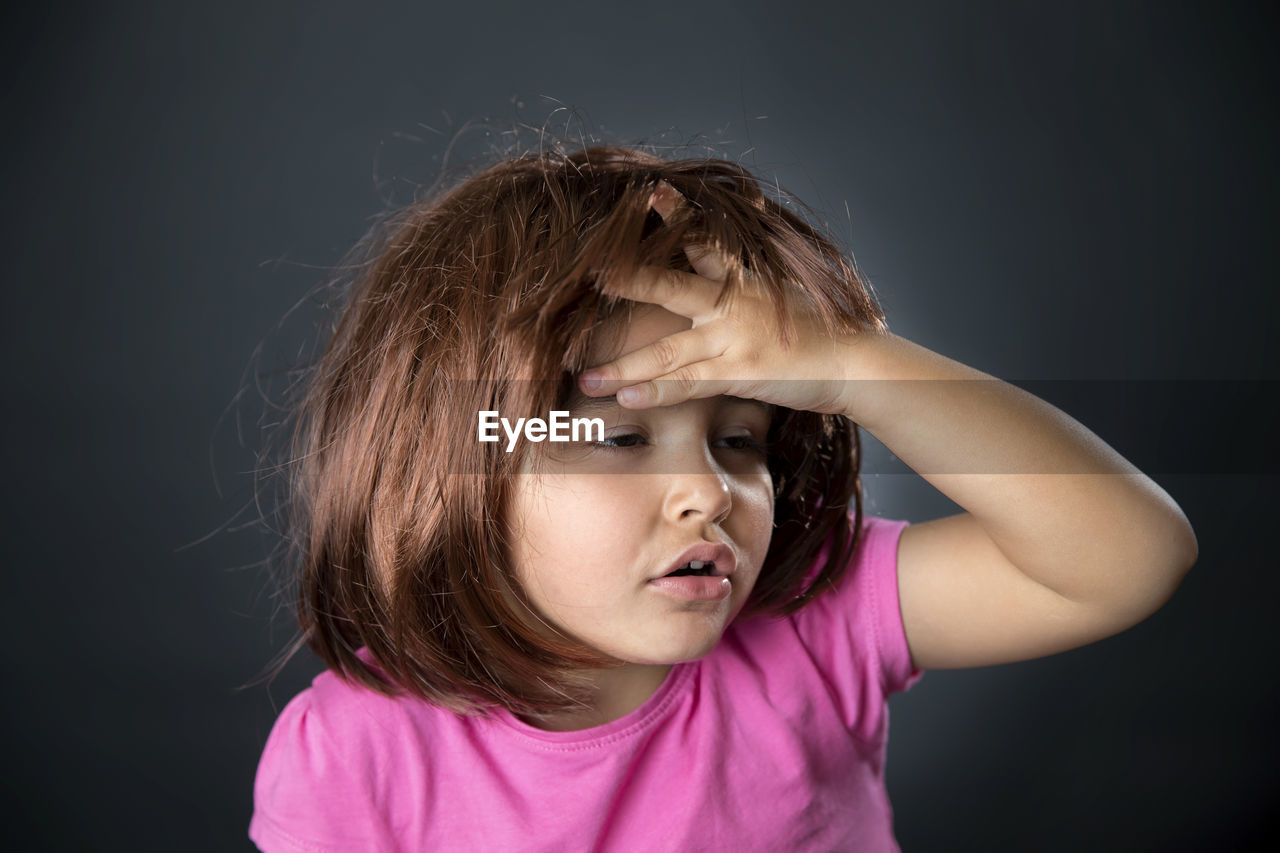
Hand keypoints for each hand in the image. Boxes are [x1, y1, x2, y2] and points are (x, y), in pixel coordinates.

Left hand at [577, 181, 859, 415]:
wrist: (858, 362)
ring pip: (667, 351)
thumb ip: (755, 252)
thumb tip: (753, 200)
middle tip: (590, 277)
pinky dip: (656, 393)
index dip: (676, 212)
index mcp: (741, 277)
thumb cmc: (819, 323)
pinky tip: (625, 398)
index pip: (701, 238)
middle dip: (628, 282)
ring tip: (585, 377)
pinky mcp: (741, 373)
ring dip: (623, 365)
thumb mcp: (788, 279)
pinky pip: (689, 385)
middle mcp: (732, 303)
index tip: (648, 189)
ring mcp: (734, 339)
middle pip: (670, 286)